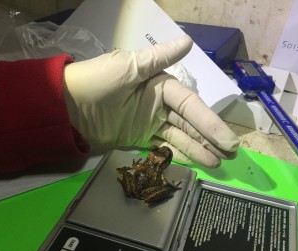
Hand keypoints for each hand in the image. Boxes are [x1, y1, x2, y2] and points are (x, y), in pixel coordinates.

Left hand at [63, 35, 238, 166]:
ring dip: (199, 148)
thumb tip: (188, 41)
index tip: (227, 139)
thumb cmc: (96, 81)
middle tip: (231, 154)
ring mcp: (150, 122)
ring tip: (218, 163)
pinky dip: (180, 154)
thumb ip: (158, 58)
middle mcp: (159, 103)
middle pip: (190, 122)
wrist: (66, 106)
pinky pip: (164, 147)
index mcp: (160, 84)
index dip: (209, 122)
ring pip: (181, 136)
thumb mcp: (128, 67)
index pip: (191, 105)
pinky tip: (197, 162)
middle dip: (211, 137)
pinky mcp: (140, 138)